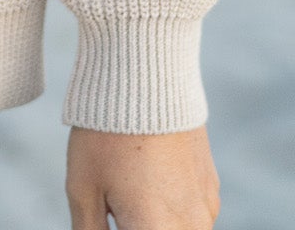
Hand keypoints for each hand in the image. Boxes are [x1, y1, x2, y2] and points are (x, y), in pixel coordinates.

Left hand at [66, 125, 219, 228]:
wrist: (145, 79)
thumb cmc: (107, 134)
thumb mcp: (83, 188)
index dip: (120, 227)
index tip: (110, 216)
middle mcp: (190, 228)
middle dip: (136, 224)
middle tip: (117, 205)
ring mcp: (206, 209)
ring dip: (156, 222)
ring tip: (130, 189)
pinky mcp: (212, 189)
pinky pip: (192, 216)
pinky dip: (172, 210)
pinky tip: (148, 180)